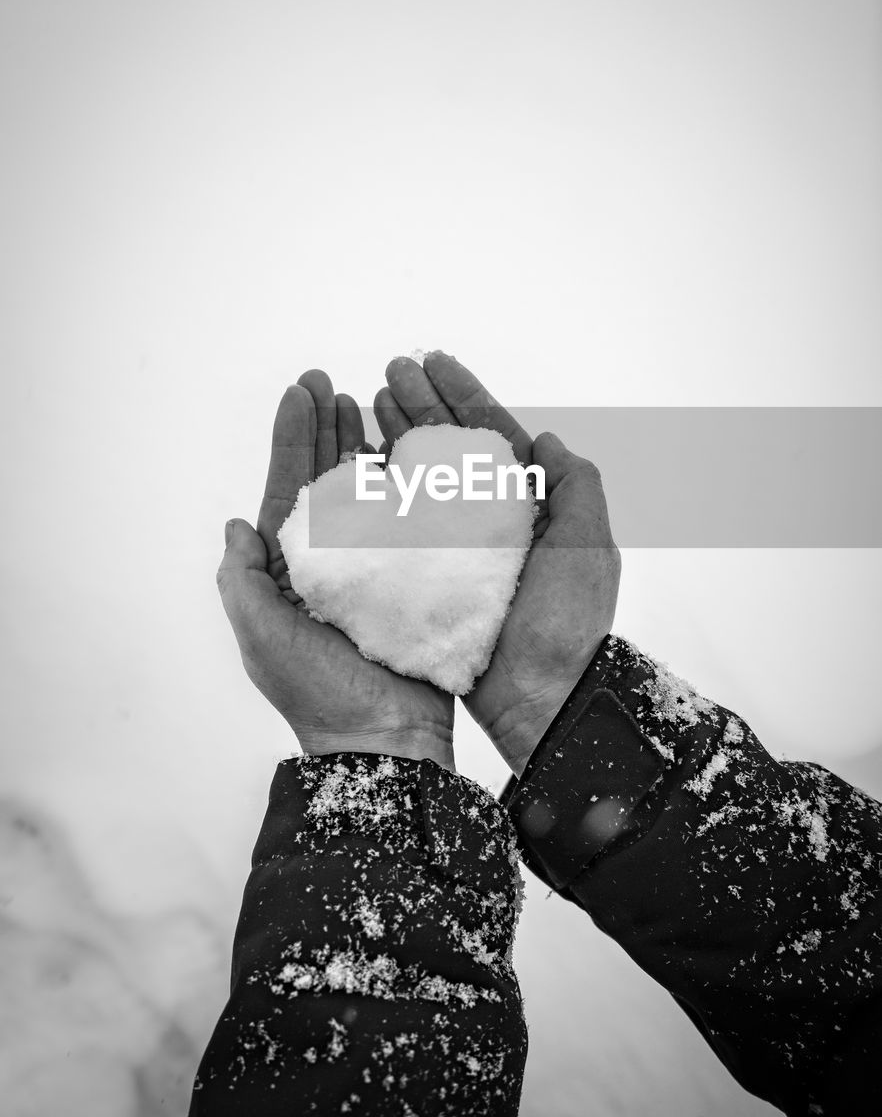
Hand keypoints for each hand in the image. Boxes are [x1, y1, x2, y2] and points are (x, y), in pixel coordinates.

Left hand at [217, 370, 455, 769]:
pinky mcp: (410, 578)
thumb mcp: (260, 634)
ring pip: (365, 491)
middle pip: (325, 478)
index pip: (287, 487)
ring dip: (362, 445)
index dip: (293, 438)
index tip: (300, 391)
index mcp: (291, 568)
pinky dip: (405, 483)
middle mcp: (330, 561)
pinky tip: (405, 451)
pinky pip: (407, 520)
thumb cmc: (317, 692)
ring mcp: (372, 568)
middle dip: (327, 428)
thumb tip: (235, 525)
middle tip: (331, 383)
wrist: (383, 739)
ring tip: (365, 402)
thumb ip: (242, 578)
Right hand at [374, 353, 620, 775]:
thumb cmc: (567, 623)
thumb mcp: (589, 546)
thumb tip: (545, 441)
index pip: (492, 435)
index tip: (434, 359)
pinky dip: (384, 491)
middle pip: (451, 447)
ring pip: (423, 477)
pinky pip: (404, 524)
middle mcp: (493, 520)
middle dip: (421, 403)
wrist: (541, 698)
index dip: (463, 393)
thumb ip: (575, 487)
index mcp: (530, 505)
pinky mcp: (433, 577)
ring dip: (400, 435)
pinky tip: (361, 465)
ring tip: (370, 401)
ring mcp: (460, 548)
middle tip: (390, 370)